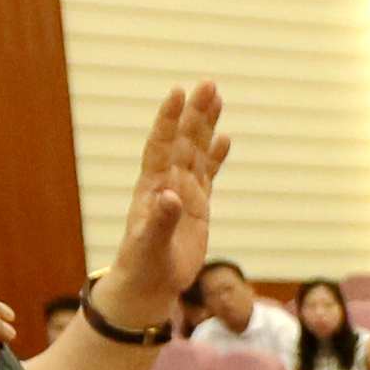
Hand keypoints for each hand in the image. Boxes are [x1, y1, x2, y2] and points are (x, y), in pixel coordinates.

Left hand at [92, 84, 229, 343]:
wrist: (147, 285)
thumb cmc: (143, 267)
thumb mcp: (150, 246)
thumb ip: (160, 221)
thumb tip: (170, 197)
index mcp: (153, 187)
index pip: (162, 145)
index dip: (170, 120)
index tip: (179, 93)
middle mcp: (167, 183)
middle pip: (184, 140)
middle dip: (195, 112)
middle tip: (208, 84)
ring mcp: (183, 193)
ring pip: (196, 151)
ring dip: (206, 125)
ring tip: (216, 97)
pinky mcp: (196, 206)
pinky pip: (208, 174)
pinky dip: (216, 156)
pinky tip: (225, 138)